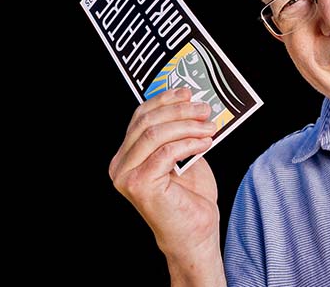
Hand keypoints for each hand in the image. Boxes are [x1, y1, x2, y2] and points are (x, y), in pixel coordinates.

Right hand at [109, 88, 223, 278]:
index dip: (165, 100)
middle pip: (147, 121)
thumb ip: (179, 132)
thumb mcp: (184, 155)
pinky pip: (166, 153)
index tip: (188, 92)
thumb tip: (192, 102)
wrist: (193, 237)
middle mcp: (120, 164)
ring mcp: (126, 176)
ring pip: (156, 134)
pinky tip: (206, 142)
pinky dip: (189, 143)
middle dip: (179, 110)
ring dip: (187, 125)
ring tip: (209, 126)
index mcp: (127, 154)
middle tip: (204, 108)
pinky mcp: (139, 185)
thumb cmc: (189, 198)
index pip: (140, 116)